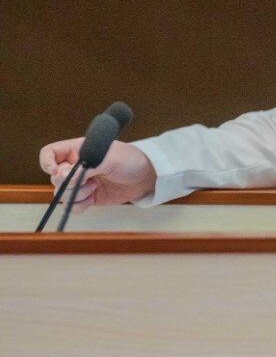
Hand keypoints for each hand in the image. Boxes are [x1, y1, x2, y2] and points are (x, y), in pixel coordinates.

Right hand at [39, 137, 155, 212]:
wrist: (146, 177)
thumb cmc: (129, 160)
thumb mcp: (108, 159)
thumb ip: (85, 167)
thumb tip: (61, 176)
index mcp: (76, 150)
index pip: (50, 153)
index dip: (47, 162)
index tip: (55, 171)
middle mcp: (74, 167)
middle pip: (54, 178)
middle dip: (68, 183)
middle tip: (86, 180)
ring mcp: (81, 183)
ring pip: (62, 194)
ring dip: (76, 194)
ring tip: (95, 187)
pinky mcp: (88, 198)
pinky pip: (73, 206)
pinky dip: (79, 206)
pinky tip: (91, 200)